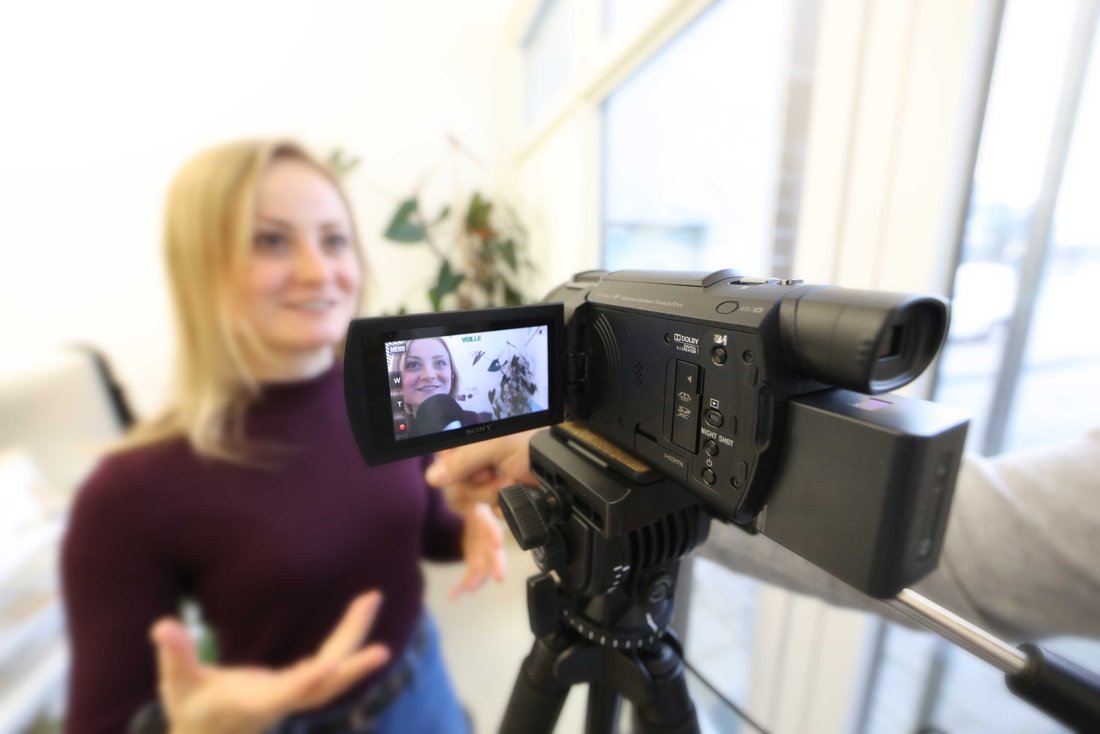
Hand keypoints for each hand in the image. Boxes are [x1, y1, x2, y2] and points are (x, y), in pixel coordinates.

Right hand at [151, 591, 390, 733]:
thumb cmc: (190, 708)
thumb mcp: (176, 683)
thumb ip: (173, 654)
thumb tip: (161, 626)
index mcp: (253, 704)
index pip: (285, 694)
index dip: (306, 682)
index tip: (329, 667)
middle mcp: (282, 700)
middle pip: (324, 685)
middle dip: (352, 665)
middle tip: (382, 646)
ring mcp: (294, 692)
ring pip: (333, 670)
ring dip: (354, 637)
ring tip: (371, 598)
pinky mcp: (298, 683)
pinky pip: (330, 662)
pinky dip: (347, 639)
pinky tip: (360, 614)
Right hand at [426, 430, 537, 512]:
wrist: (563, 469)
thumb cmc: (534, 442)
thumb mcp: (496, 445)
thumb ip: (463, 460)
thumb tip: (433, 477)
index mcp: (473, 437)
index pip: (444, 454)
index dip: (452, 466)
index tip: (469, 466)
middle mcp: (479, 457)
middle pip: (457, 480)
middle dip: (478, 480)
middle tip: (494, 470)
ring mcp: (492, 477)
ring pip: (474, 497)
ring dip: (494, 491)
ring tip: (512, 478)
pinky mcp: (503, 496)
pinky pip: (490, 508)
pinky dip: (504, 504)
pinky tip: (515, 492)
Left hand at [450, 502, 505, 598]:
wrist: (472, 506)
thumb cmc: (473, 502)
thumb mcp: (472, 498)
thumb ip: (471, 501)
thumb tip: (481, 496)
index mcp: (487, 521)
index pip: (493, 528)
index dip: (495, 534)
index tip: (498, 543)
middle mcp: (488, 540)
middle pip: (495, 554)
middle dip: (497, 566)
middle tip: (500, 577)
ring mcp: (483, 552)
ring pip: (483, 568)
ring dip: (477, 579)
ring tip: (470, 588)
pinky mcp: (474, 560)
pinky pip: (469, 575)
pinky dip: (461, 586)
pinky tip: (453, 596)